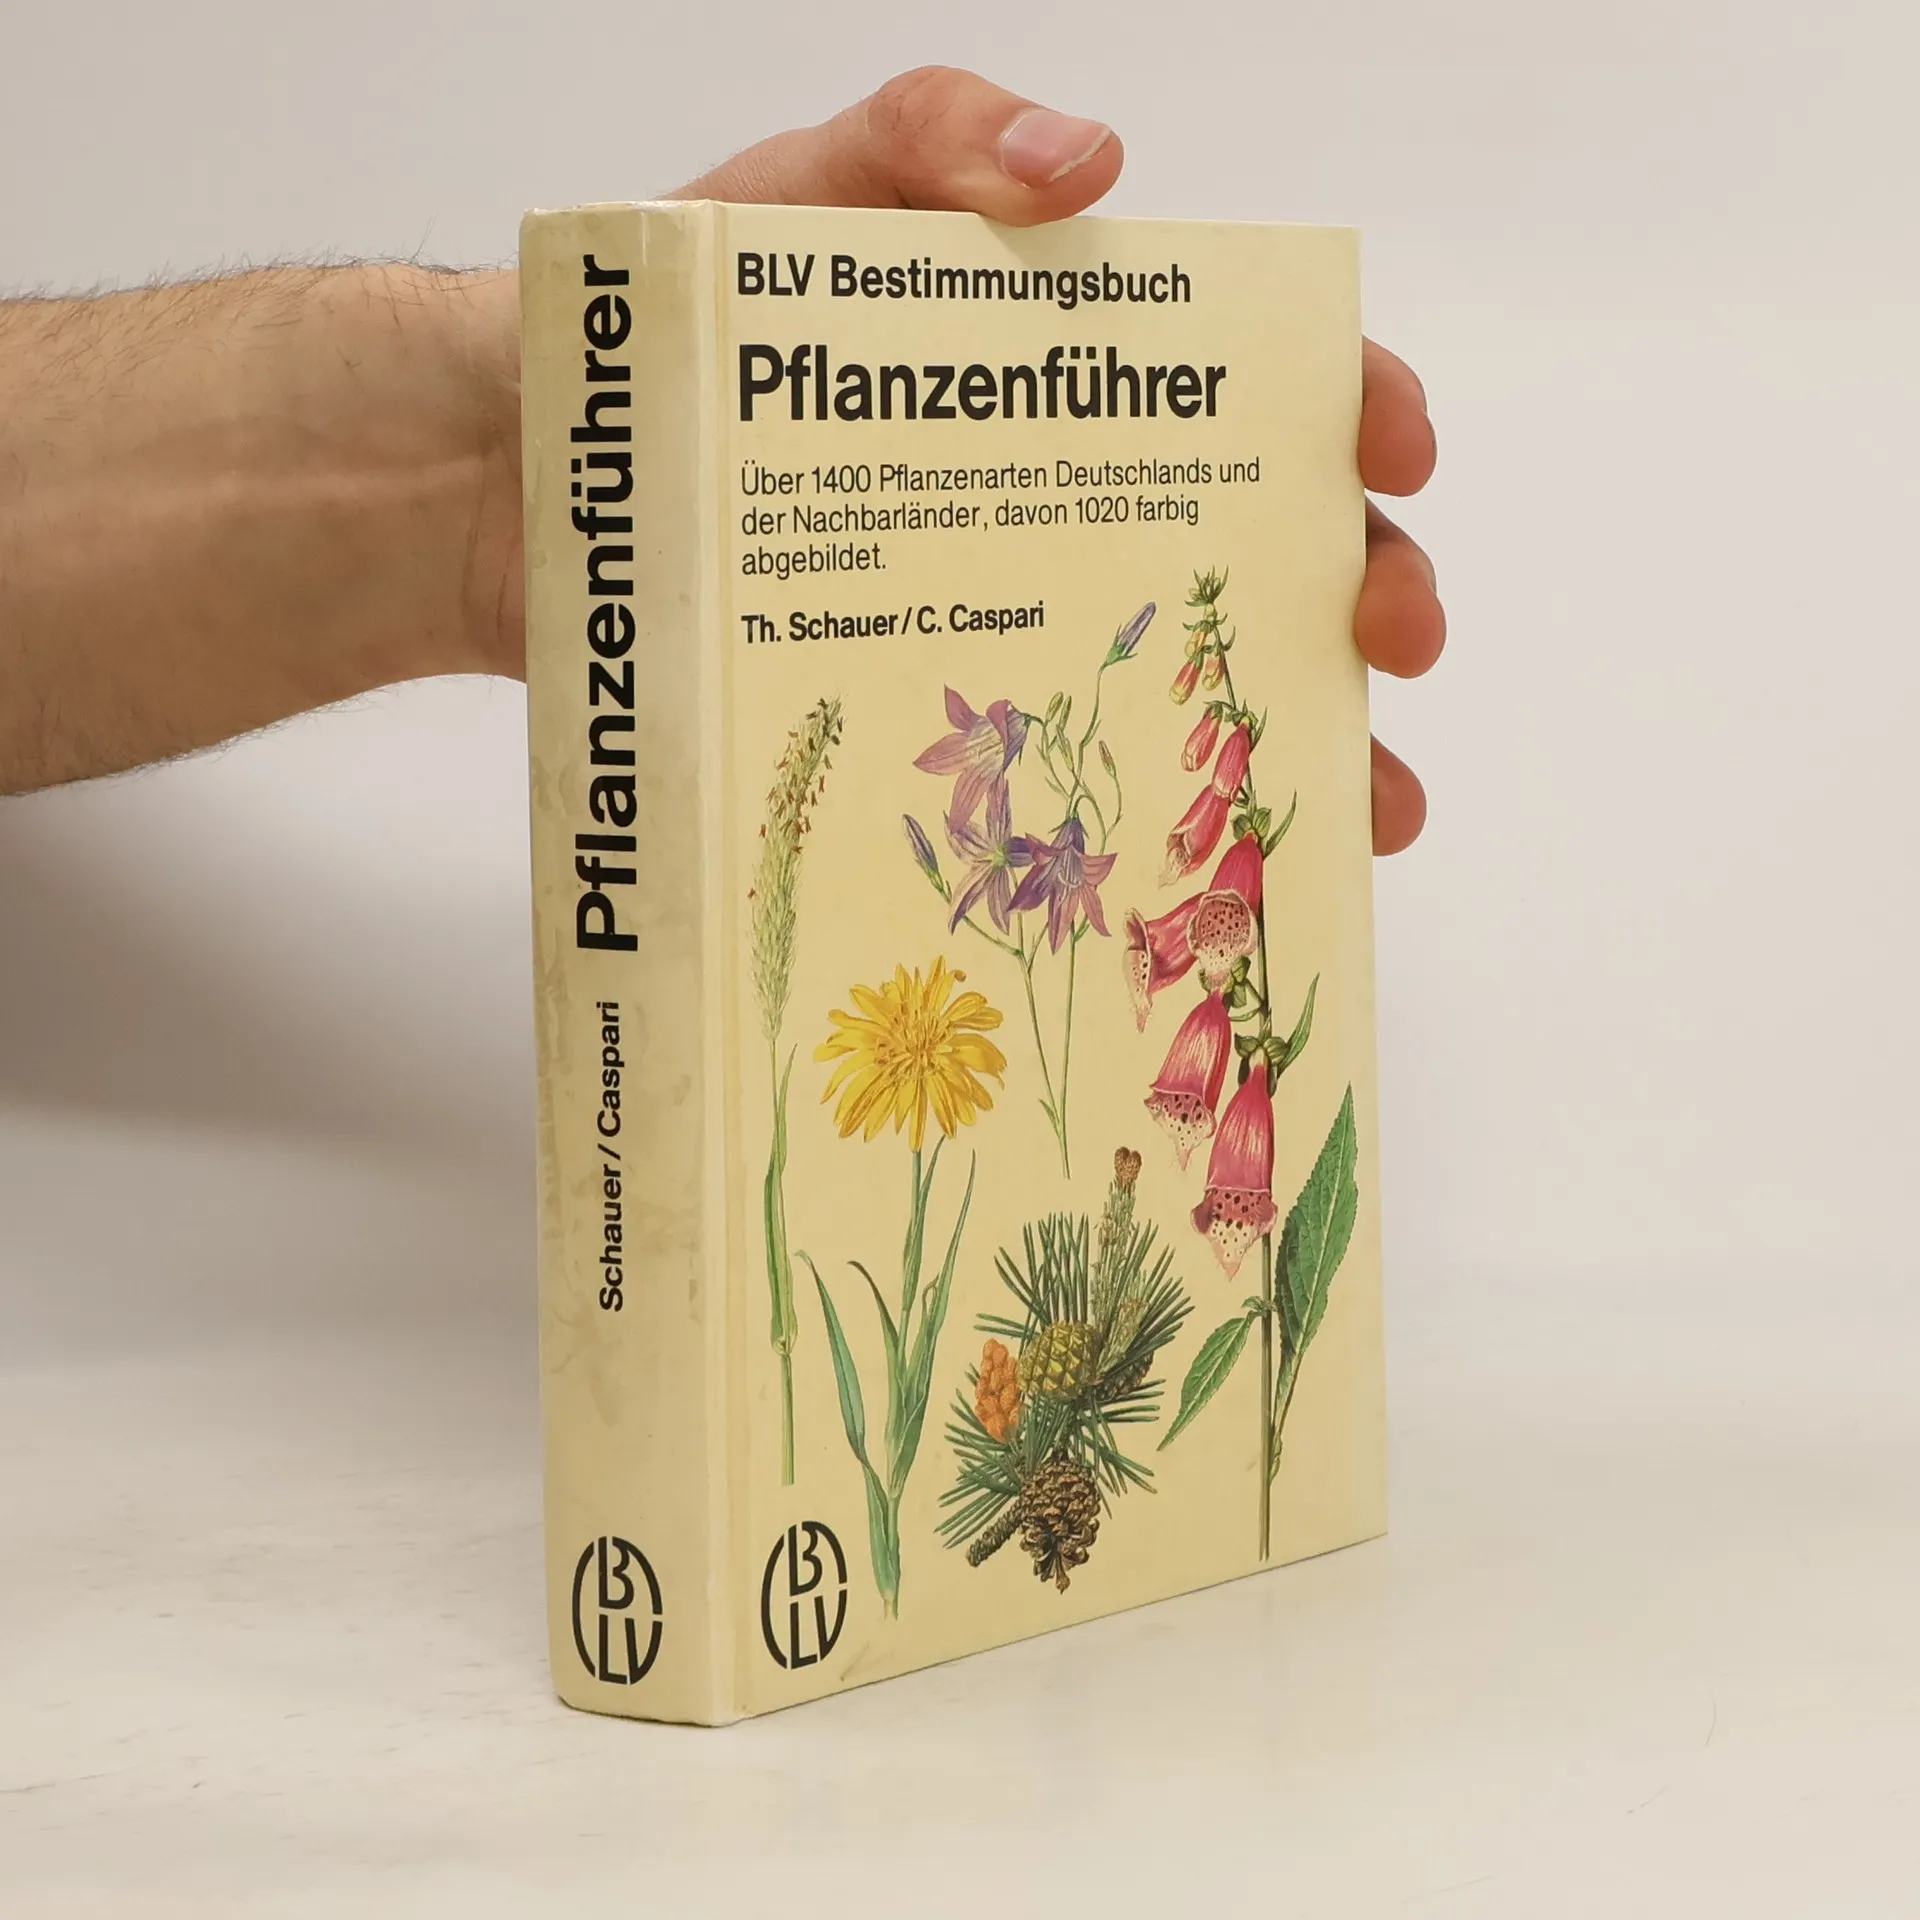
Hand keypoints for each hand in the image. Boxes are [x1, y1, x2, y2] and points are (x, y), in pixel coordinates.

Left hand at [672, 67, 1443, 854]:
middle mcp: (1059, 499)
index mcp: (1060, 371)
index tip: (1390, 451)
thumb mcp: (800, 195)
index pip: (1245, 379)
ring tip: (1357, 804)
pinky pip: (1072, 769)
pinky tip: (1202, 873)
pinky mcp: (945, 718)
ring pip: (1189, 678)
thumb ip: (933, 140)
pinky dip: (1152, 819)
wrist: (525, 476)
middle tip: (1385, 633)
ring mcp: (1010, 615)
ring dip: (1293, 738)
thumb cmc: (671, 334)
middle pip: (1255, 543)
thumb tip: (1096, 164)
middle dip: (1358, 584)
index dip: (1347, 405)